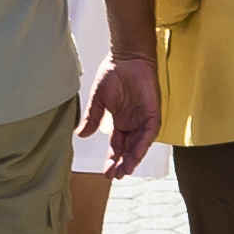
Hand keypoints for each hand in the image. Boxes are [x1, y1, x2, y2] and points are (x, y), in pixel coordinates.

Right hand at [86, 51, 158, 178]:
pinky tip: (135, 154)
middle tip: (115, 176)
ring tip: (125, 170)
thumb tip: (81, 135)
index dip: (112, 159)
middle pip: (128, 149)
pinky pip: (149, 132)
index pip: (117, 146)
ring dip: (133, 158)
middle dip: (122, 163)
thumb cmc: (113, 73)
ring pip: (140, 144)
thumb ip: (92, 118)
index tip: (105, 172)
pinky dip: (143, 144)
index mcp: (120, 122)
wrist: (126, 57)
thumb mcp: (99, 100)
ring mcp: (143, 119)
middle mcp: (132, 124)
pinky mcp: (152, 113)